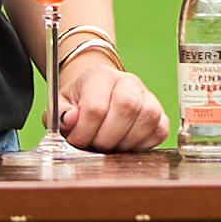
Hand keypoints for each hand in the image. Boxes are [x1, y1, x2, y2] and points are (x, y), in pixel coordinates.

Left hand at [47, 39, 168, 155]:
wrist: (98, 94)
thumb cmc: (79, 103)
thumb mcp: (61, 104)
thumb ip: (60, 113)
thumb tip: (70, 120)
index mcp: (100, 75)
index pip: (96, 107)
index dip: (84, 132)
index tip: (77, 141)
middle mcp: (127, 81)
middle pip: (126, 108)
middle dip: (106, 137)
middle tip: (95, 145)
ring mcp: (147, 96)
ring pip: (147, 118)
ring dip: (126, 142)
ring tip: (110, 146)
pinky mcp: (160, 114)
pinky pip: (160, 131)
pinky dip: (143, 145)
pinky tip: (126, 145)